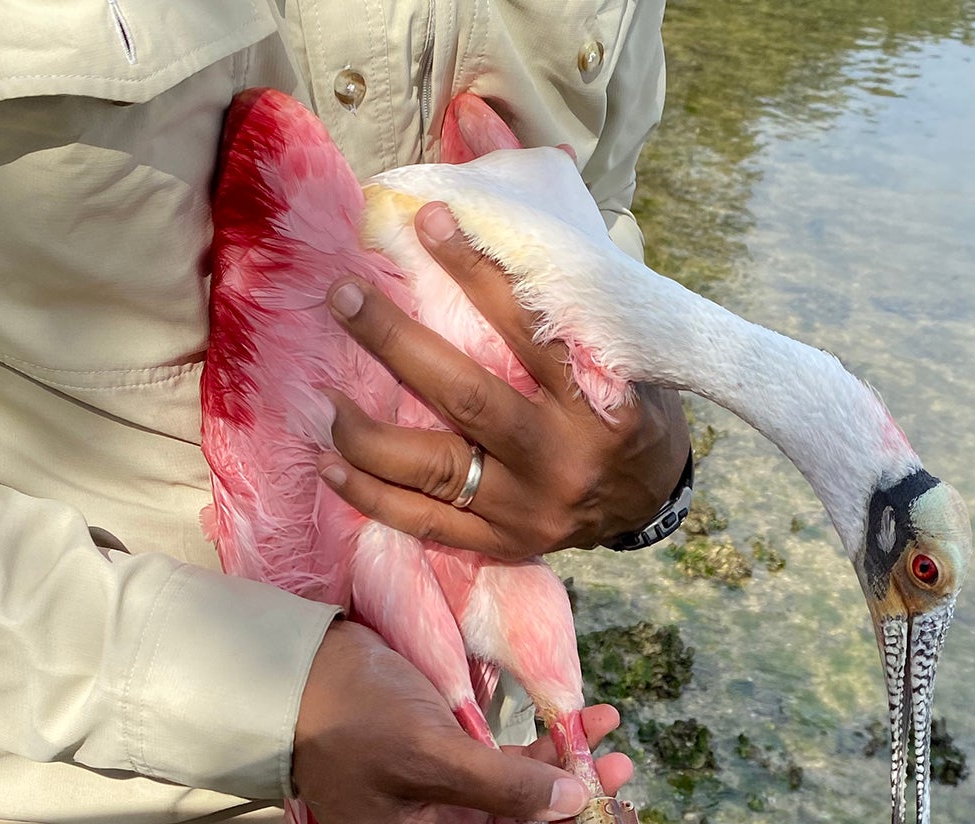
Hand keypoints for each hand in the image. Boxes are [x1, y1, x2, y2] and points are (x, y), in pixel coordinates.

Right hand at [292, 620, 631, 823]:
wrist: (298, 663)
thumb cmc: (348, 718)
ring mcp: (446, 810)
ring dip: (575, 786)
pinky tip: (592, 723)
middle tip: (632, 810)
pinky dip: (551, 752)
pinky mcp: (454, 770)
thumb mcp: (426, 754)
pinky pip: (515, 771)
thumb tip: (576, 804)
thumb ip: (503, 786)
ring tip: (620, 759)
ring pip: (529, 812)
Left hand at [316, 201, 689, 559]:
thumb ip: (554, 258)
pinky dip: (374, 495)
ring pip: (434, 468)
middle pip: (466, 398)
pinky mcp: (507, 541)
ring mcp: (532, 508)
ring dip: (366, 431)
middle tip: (343, 297)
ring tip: (322, 394)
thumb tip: (480, 131)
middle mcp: (564, 459)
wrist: (652, 498)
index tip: (427, 220)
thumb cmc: (631, 401)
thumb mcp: (618, 332)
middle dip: (395, 343)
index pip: (531, 331)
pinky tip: (331, 463)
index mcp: (603, 403)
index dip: (477, 272)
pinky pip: (428, 523)